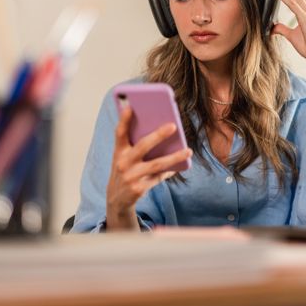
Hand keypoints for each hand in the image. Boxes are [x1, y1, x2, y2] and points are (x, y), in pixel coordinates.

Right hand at [106, 106, 192, 229]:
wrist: (117, 198)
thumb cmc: (126, 170)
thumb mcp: (124, 157)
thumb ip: (136, 144)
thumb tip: (163, 130)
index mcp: (118, 151)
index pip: (120, 133)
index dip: (124, 120)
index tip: (130, 107)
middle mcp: (122, 163)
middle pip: (142, 146)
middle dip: (158, 135)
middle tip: (173, 126)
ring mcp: (131, 176)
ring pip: (156, 164)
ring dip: (174, 157)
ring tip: (188, 151)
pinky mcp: (138, 188)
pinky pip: (159, 177)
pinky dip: (170, 171)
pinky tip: (181, 165)